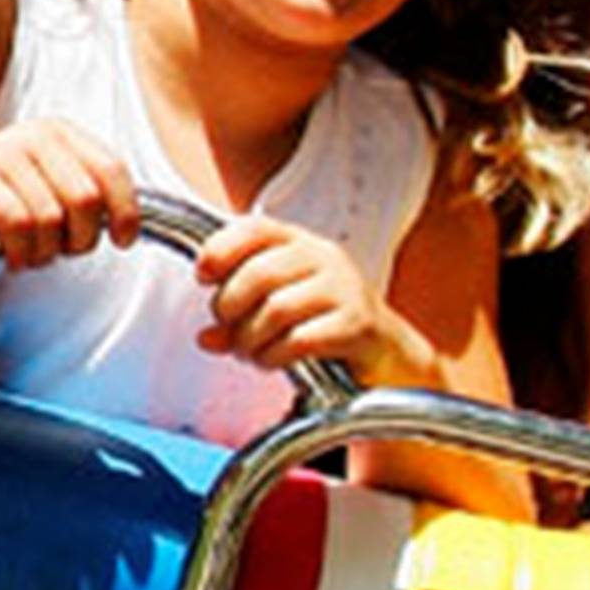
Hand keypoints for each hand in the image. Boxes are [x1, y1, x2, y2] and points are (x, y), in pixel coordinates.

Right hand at [0, 116, 148, 268]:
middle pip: (84, 200)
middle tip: (60, 249)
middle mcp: (31, 134)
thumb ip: (94, 198)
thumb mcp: (57, 194)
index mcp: (61, 133)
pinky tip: (11, 254)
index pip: (111, 170)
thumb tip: (129, 228)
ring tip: (29, 252)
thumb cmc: (10, 208)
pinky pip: (16, 224)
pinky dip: (20, 251)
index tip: (122, 240)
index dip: (124, 211)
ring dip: (44, 252)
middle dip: (78, 240)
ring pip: (49, 219)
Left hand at [184, 211, 406, 384]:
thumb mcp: (277, 311)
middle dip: (230, 308)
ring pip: (276, 309)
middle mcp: (324, 258)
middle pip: (259, 273)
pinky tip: (272, 361)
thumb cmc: (323, 323)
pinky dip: (274, 355)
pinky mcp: (357, 324)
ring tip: (249, 352)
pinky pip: (300, 339)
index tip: (202, 277)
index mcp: (300, 243)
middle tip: (228, 330)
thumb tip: (205, 339)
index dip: (220, 249)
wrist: (387, 351)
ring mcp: (344, 288)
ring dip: (249, 339)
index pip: (254, 228)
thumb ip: (238, 319)